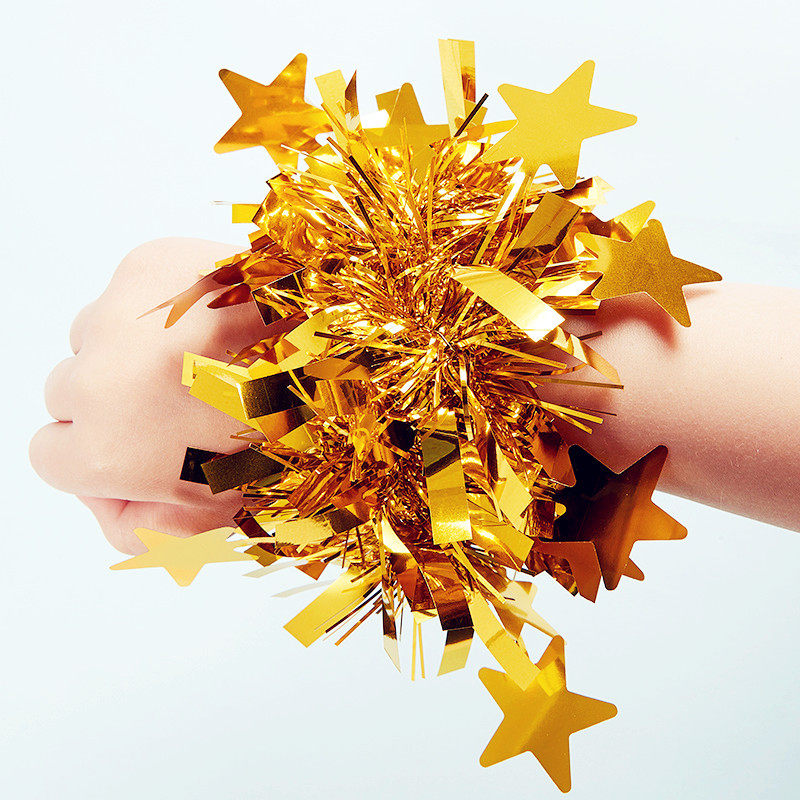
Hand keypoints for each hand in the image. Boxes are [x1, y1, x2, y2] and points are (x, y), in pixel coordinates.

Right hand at [29, 238, 266, 553]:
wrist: (344, 350)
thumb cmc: (295, 436)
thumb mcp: (218, 518)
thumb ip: (138, 529)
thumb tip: (102, 496)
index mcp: (107, 451)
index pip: (49, 454)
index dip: (102, 453)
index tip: (147, 444)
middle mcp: (96, 376)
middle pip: (65, 391)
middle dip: (114, 401)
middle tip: (186, 400)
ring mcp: (119, 312)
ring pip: (93, 338)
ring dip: (132, 350)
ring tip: (206, 357)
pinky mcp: (148, 262)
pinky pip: (125, 293)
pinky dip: (158, 306)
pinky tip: (214, 322)